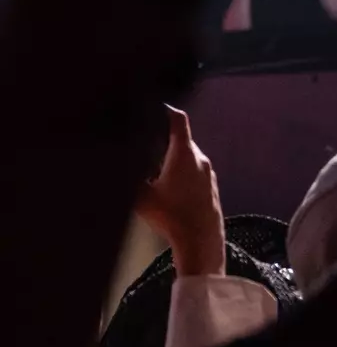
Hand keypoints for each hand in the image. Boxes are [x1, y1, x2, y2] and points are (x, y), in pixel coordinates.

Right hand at [134, 107, 224, 276]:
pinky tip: (169, 187)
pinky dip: (181, 171)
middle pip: (181, 139)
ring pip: (187, 156)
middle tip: (144, 146)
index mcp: (183, 152)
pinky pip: (194, 170)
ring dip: (172, 159)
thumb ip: (129, 181)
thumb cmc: (172, 214)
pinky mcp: (210, 184)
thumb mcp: (142, 198)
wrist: (201, 237)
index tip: (154, 109)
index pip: (178, 119)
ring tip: (153, 170)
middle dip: (163, 141)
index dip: (166, 111)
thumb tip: (115, 170)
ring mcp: (207, 170)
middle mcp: (199, 156)